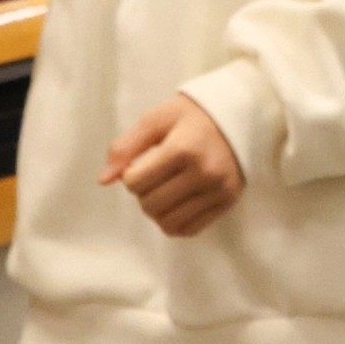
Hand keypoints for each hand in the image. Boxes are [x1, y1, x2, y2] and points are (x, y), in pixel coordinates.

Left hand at [100, 92, 245, 237]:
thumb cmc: (192, 116)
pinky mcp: (228, 201)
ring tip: (165, 189)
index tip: (142, 162)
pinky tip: (177, 202)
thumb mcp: (156, 119)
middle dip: (142, 193)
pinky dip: (174, 221)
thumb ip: (125, 147)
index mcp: (184, 148)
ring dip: (157, 210)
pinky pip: (188, 230)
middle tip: (153, 176)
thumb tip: (103, 180)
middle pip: (150, 205)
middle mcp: (204, 172)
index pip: (135, 182)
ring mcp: (218, 190)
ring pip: (167, 222)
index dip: (130, 174)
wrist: (241, 114)